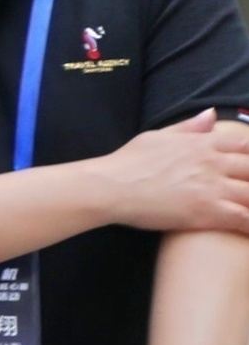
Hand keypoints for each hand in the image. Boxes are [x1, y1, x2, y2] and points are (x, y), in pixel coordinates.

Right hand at [102, 111, 248, 234]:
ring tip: (248, 207)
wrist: (109, 187)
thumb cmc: (128, 162)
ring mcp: (212, 187)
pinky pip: (244, 218)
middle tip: (246, 188)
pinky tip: (248, 231)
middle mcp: (213, 163)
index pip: (245, 144)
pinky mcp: (207, 211)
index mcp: (202, 143)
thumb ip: (188, 127)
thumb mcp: (157, 136)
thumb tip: (212, 113)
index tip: (247, 167)